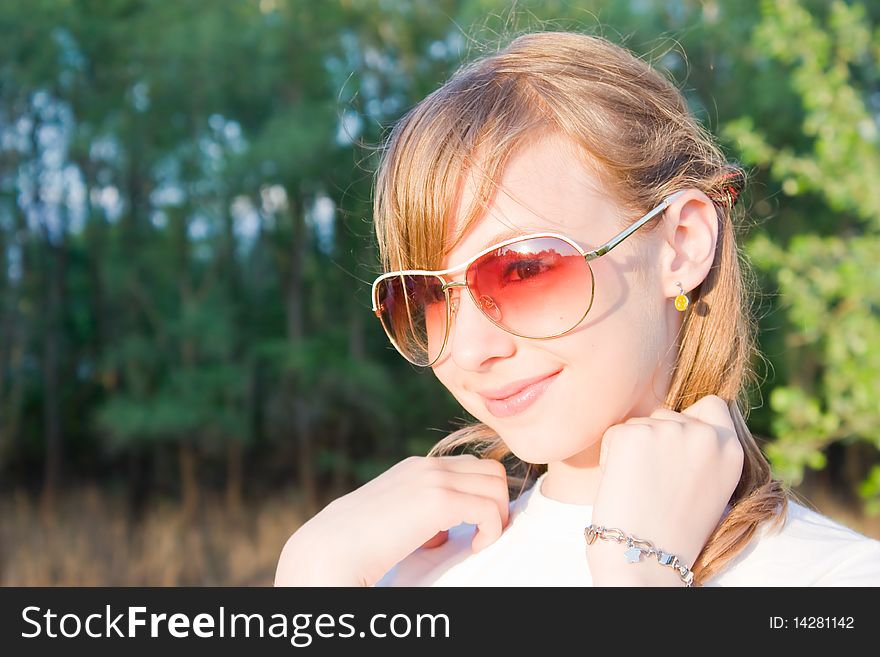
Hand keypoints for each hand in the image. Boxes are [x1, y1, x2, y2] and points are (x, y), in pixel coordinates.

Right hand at [274, 454, 509, 586]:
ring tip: (478, 541)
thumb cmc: (357, 546)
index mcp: (415, 467)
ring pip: (497, 484)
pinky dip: (491, 530)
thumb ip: (419, 518)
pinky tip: (474, 548)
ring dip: (497, 515)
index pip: (471, 467)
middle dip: (496, 502)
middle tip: (483, 534)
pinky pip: (489, 509)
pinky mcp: (438, 500)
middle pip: (491, 470)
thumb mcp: (392, 520)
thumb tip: (443, 534)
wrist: (329, 550)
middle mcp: (426, 465)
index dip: (481, 496)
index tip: (472, 528)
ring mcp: (433, 479)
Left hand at [588, 394, 743, 583]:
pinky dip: (611, 455)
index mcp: (731, 450)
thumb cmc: (672, 530)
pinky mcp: (634, 435)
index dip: (691, 420)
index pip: (713, 406)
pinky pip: (615, 433)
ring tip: (641, 487)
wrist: (645, 559)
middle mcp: (705, 436)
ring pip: (641, 423)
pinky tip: (623, 484)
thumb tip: (679, 420)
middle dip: (656, 438)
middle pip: (669, 414)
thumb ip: (702, 451)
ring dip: (634, 447)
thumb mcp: (708, 486)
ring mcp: (669, 431)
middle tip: (655, 482)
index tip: (678, 447)